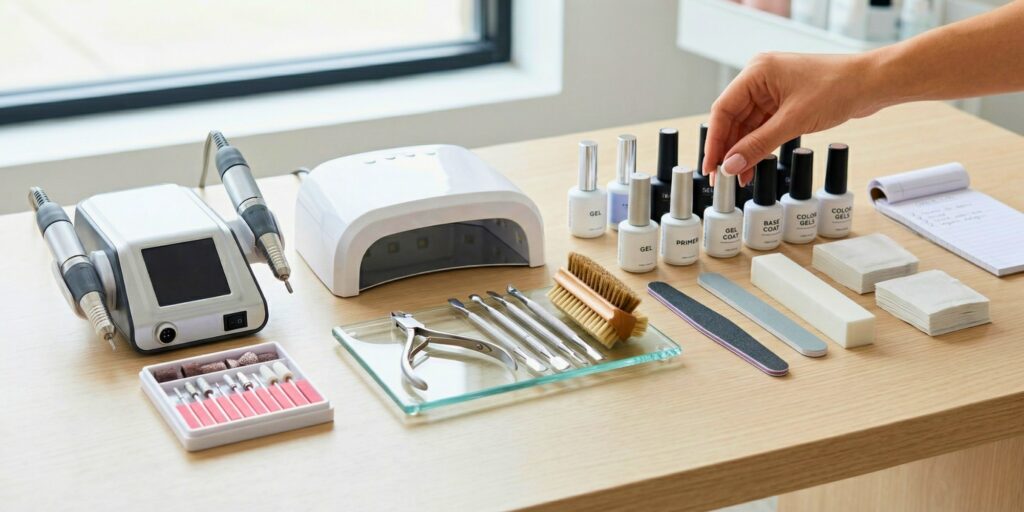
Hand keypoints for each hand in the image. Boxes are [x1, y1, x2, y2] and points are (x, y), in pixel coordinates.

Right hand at [703, 52, 880, 185]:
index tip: (710, 166)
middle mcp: (760, 79)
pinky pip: (762, 127)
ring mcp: (772, 91)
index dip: (715, 141)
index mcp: (756, 72)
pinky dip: (757, 146)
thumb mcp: (793, 122)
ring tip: (739, 177)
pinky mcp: (784, 102)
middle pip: (732, 119)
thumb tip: (731, 166)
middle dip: (728, 149)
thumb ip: (758, 145)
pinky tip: (753, 164)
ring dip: (742, 151)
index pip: (723, 110)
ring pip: (746, 126)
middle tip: (721, 177)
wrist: (873, 83)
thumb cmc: (838, 88)